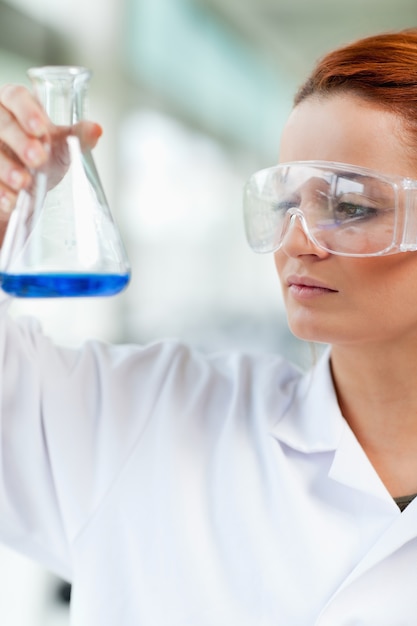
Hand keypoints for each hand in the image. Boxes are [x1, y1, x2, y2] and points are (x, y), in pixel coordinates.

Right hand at [0, 83, 101, 242]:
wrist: (26, 186)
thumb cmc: (43, 154)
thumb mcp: (62, 146)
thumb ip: (78, 136)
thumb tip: (96, 130)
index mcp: (15, 103)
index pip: (16, 96)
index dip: (27, 112)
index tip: (42, 130)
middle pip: (1, 122)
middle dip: (19, 141)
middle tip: (37, 158)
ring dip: (6, 166)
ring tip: (23, 182)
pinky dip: (0, 191)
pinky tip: (10, 200)